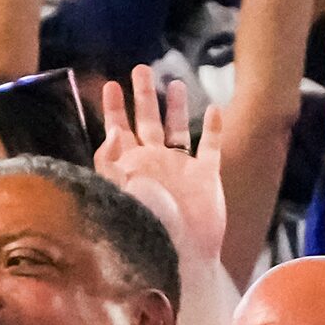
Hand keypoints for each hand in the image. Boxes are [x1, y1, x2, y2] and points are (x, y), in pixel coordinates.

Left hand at [93, 67, 226, 276]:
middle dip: (144, 96)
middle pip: (147, 122)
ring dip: (177, 107)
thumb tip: (111, 132)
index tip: (110, 85)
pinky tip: (214, 109)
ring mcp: (180, 169)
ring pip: (178, 129)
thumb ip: (111, 163)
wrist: (182, 254)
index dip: (114, 109)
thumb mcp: (120, 193)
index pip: (117, 131)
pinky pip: (210, 147)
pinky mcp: (206, 177)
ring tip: (175, 83)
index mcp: (129, 166)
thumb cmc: (146, 228)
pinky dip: (212, 128)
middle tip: (141, 69)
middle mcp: (153, 163)